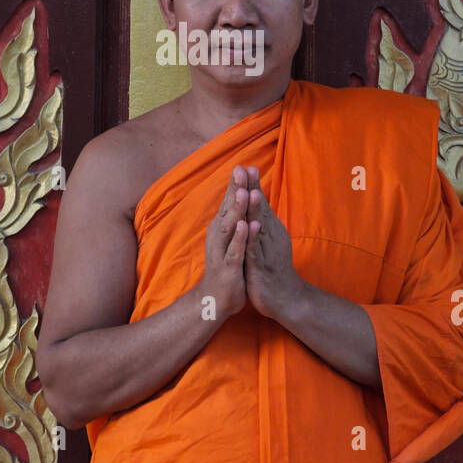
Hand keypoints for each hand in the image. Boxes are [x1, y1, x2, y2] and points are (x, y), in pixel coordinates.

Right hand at [198, 166, 251, 320]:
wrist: (216, 298)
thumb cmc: (227, 265)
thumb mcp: (231, 238)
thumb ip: (234, 218)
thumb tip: (240, 196)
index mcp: (221, 227)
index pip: (229, 202)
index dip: (235, 184)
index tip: (243, 165)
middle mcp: (218, 235)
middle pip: (227, 209)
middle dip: (234, 189)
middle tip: (240, 169)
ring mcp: (222, 250)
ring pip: (229, 227)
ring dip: (236, 209)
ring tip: (243, 192)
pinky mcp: (227, 267)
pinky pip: (234, 250)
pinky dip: (239, 238)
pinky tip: (245, 226)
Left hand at [242, 167, 306, 320]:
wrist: (286, 298)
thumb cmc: (274, 267)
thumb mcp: (268, 241)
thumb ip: (263, 221)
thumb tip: (259, 202)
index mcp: (269, 230)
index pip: (259, 205)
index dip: (253, 186)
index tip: (246, 166)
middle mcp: (270, 237)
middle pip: (260, 210)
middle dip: (252, 190)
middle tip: (246, 169)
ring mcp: (266, 252)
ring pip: (260, 228)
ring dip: (256, 210)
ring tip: (252, 192)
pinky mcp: (261, 268)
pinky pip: (256, 251)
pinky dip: (253, 239)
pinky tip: (252, 227)